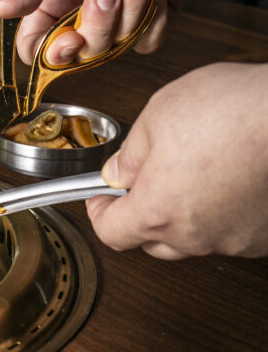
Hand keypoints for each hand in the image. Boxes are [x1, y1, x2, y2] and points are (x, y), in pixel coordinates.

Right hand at [0, 0, 197, 62]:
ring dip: (130, 10)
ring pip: (116, 48)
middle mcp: (78, 12)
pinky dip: (155, 14)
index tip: (68, 39)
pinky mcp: (152, 15)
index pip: (34, 47)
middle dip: (96, 26)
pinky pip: (150, 40)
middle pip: (79, 55)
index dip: (48, 54)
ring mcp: (116, 17)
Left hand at [88, 62, 267, 258]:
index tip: (101, 197)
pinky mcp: (265, 236)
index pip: (111, 234)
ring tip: (191, 173)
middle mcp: (197, 235)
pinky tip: (225, 182)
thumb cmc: (234, 110)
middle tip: (145, 180)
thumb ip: (129, 154)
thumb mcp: (157, 117)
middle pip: (152, 241)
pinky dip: (220, 215)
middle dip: (140, 215)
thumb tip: (117, 172)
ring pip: (194, 238)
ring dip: (182, 216)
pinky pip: (230, 233)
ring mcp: (236, 239)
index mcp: (158, 211)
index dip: (100, 213)